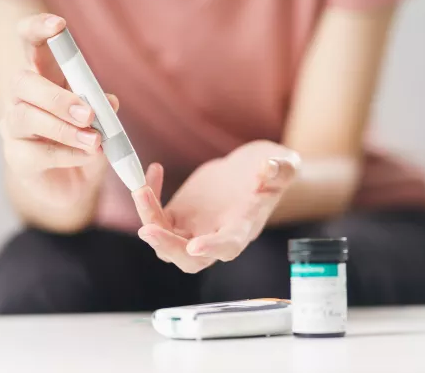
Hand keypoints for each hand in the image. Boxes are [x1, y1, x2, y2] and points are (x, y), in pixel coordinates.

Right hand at [0, 13, 118, 205]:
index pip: (30, 43)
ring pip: (26, 117)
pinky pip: (36, 153)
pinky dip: (67, 154)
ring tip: (94, 140)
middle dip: (56, 96)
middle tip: (88, 114)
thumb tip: (109, 101)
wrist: (76, 185)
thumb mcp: (102, 122)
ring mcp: (15, 128)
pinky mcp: (17, 158)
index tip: (59, 25)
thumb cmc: (87, 143)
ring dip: (63, 129)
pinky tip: (86, 157)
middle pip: (22, 81)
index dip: (38, 28)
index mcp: (46, 78)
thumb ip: (103, 108)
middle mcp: (23, 98)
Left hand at [133, 141, 298, 272]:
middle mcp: (216, 236)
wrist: (251, 172)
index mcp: (243, 228)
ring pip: (165, 242)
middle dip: (167, 247)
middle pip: (188, 259)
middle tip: (148, 229)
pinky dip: (149, 200)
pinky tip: (154, 171)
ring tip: (141, 190)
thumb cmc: (270, 173)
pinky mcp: (178, 216)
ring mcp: (194, 229)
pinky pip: (156, 217)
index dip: (213, 248)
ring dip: (149, 220)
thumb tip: (269, 168)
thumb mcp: (284, 166)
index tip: (196, 246)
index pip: (229, 247)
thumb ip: (281, 169)